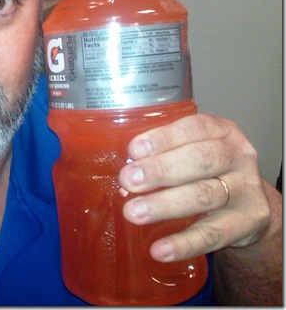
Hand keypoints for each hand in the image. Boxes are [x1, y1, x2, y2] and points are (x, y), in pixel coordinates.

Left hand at [117, 113, 271, 262]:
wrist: (251, 205)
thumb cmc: (207, 171)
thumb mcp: (191, 152)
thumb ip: (162, 155)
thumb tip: (125, 170)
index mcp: (221, 131)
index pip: (195, 128)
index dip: (164, 138)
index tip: (134, 150)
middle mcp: (237, 156)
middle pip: (200, 160)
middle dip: (160, 170)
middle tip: (128, 180)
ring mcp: (246, 189)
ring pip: (204, 195)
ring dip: (165, 205)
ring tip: (133, 212)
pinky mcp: (248, 222)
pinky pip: (213, 235)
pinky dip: (184, 243)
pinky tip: (159, 249)